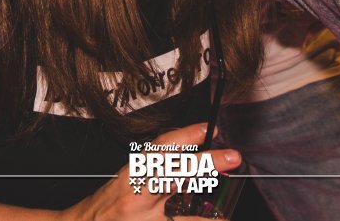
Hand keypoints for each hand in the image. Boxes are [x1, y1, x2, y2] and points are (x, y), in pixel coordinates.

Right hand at [60, 124, 241, 220]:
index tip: (209, 128)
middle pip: (177, 173)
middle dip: (208, 163)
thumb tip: (191, 162)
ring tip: (226, 213)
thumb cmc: (106, 207)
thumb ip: (155, 172)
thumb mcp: (127, 181)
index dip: (186, 135)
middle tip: (233, 157)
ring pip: (183, 209)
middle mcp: (137, 194)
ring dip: (209, 210)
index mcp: (132, 175)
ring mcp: (144, 217)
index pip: (160, 148)